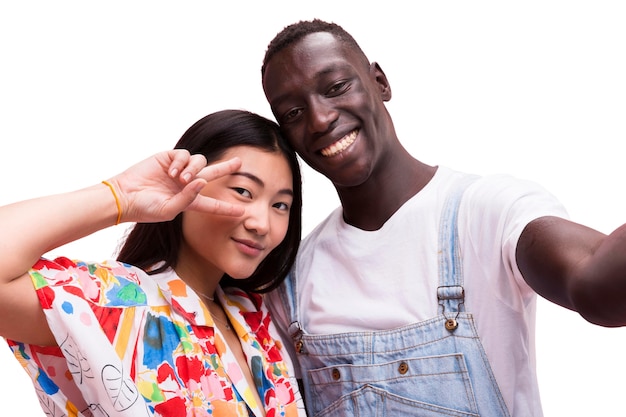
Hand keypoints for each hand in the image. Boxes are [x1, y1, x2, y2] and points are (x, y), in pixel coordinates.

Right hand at [106, 150, 243, 223]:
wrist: (125, 196)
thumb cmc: (146, 209)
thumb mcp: (169, 210)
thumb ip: (188, 198)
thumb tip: (202, 181)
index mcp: (189, 201)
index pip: (212, 204)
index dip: (227, 207)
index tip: (243, 211)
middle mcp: (186, 184)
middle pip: (212, 174)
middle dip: (226, 168)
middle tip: (239, 163)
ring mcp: (178, 170)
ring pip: (200, 162)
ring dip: (193, 169)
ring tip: (181, 179)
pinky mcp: (168, 158)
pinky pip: (184, 155)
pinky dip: (181, 162)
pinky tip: (171, 172)